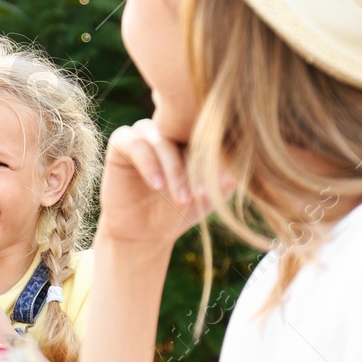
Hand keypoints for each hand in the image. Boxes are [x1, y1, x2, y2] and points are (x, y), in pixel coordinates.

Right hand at [97, 118, 223, 245]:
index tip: (226, 184)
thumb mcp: (208, 196)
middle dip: (197, 166)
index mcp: (195, 133)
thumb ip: (224, 179)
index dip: (218, 158)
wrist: (144, 232)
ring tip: (181, 198)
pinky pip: (137, 145)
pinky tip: (157, 186)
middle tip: (204, 194)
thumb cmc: (179, 211)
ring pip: (164, 141)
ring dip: (175, 170)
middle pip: (187, 134)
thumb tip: (239, 165)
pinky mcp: (122, 141)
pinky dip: (150, 165)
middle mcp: (170, 128)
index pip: (209, 134)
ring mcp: (146, 132)